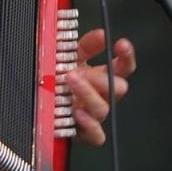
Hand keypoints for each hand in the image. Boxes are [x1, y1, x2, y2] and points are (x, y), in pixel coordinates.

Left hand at [64, 29, 136, 146]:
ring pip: (103, 108)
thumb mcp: (71, 58)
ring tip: (69, 81)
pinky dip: (90, 125)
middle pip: (118, 88)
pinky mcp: (85, 134)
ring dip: (87, 93)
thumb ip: (87, 45)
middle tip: (78, 71)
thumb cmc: (60, 81)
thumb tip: (101, 35)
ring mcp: (95, 116)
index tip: (121, 44)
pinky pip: (97, 136)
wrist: (44, 107)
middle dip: (100, 77)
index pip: (124, 67)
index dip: (127, 56)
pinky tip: (77, 112)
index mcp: (102, 78)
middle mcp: (102, 97)